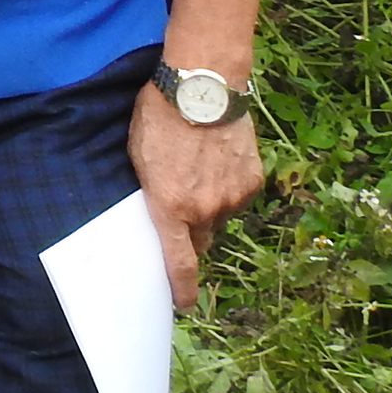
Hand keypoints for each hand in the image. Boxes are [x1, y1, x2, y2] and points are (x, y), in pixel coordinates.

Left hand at [129, 87, 264, 311]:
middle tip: (184, 206)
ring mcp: (232, 196)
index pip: (178, 263)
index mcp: (170, 208)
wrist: (203, 88)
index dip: (181, 289)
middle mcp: (204, 210)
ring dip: (211, 204)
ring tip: (199, 168)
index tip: (182, 304)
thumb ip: (152, 194)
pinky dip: (229, 187)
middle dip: (193, 233)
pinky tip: (218, 159)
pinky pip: (238, 196)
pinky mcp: (253, 181)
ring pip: (221, 216)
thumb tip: (159, 213)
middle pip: (201, 240)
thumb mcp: (138, 158)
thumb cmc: (159, 117)